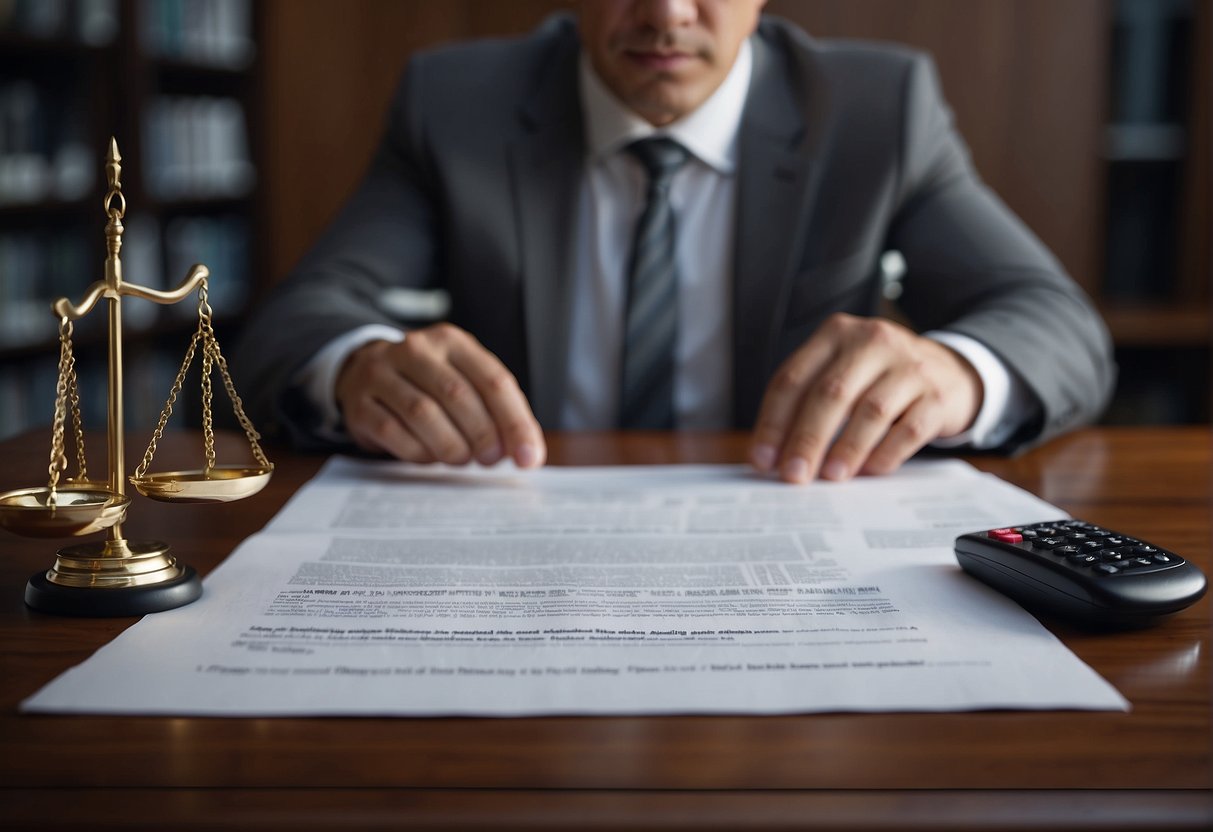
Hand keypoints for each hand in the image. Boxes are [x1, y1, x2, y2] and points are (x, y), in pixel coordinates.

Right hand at [334, 323, 545, 467]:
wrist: (363, 371)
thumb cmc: (428, 383)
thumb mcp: (464, 381)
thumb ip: (497, 411)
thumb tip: (527, 451)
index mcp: (452, 342)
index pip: (493, 380)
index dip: (515, 423)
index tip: (529, 457)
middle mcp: (415, 350)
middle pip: (458, 395)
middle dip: (483, 435)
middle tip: (491, 459)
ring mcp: (381, 373)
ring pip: (424, 414)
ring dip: (451, 446)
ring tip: (461, 459)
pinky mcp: (359, 402)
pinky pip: (393, 432)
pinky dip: (418, 452)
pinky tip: (430, 456)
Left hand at [748, 313, 981, 482]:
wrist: (950, 371)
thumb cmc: (880, 377)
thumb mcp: (843, 371)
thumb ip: (808, 402)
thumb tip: (776, 456)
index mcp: (836, 334)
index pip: (793, 378)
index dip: (774, 422)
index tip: (763, 459)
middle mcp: (872, 341)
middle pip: (830, 394)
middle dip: (807, 439)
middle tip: (793, 475)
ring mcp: (909, 366)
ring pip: (870, 411)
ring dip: (846, 449)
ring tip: (831, 476)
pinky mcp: (937, 394)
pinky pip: (909, 429)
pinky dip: (886, 454)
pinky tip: (870, 471)